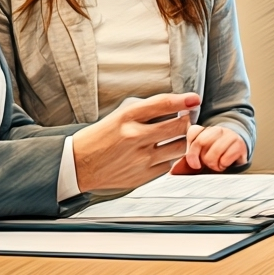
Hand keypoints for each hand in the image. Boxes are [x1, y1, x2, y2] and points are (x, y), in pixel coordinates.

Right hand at [71, 93, 199, 191]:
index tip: (194, 99)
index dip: (183, 100)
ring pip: (179, 147)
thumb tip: (175, 105)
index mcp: (126, 117)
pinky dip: (170, 156)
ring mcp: (141, 158)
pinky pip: (169, 163)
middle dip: (187, 121)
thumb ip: (145, 111)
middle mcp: (135, 137)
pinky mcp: (144, 175)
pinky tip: (162, 151)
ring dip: (183, 139)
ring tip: (177, 135)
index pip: (162, 104)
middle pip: (178, 127)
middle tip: (186, 118)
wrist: (79, 164)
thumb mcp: (118, 116)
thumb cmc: (99, 138)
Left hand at [170, 124, 248, 173]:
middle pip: (201, 141)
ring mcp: (229, 135)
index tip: (194, 164)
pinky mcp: (239, 144)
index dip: (191, 151)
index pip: (192, 133)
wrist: (239, 150)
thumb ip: (187, 162)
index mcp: (204, 130)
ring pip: (214, 151)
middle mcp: (216, 129)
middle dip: (202, 158)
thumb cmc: (217, 155)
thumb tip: (172, 172)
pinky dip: (223, 165)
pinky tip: (225, 163)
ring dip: (214, 163)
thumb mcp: (201, 157)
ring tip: (217, 164)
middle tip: (207, 163)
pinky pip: (225, 158)